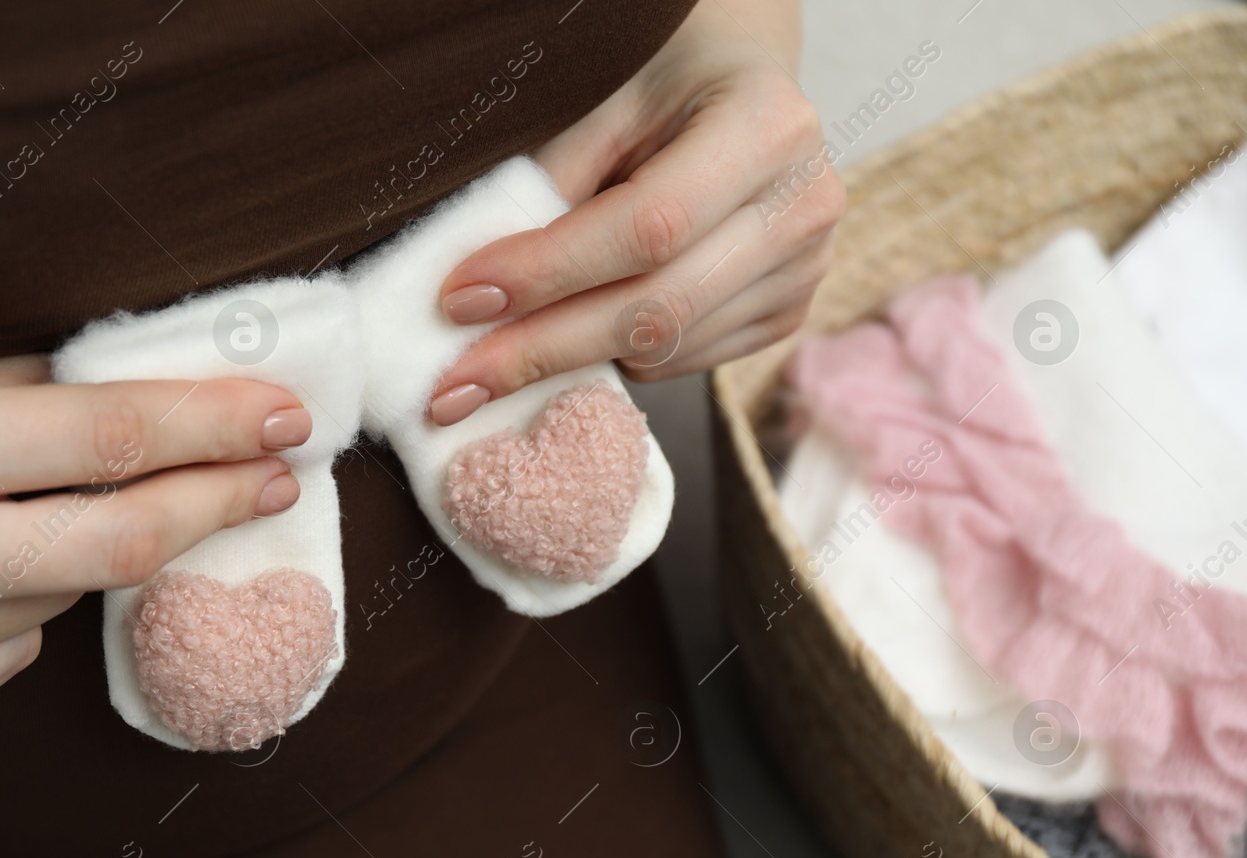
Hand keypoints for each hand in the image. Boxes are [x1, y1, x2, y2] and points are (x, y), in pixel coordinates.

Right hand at [0, 341, 308, 736]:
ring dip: (79, 552)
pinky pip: (7, 656)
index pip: (111, 439)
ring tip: (6, 511)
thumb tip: (159, 403)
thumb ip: (24, 394)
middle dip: (218, 502)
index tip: (286, 417)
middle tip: (275, 476)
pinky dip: (12, 610)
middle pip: (121, 542)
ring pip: (63, 601)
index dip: (217, 427)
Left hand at [428, 0, 843, 424]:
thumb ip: (552, 179)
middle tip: (452, 383)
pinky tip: (561, 340)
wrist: (743, 83)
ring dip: (562, 366)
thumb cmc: (665, 76)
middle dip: (540, 350)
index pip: (648, 227)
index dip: (549, 272)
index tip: (460, 298)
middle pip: (657, 308)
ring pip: (663, 349)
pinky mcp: (784, 314)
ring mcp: (803, 270)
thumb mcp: (604, 94)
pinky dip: (609, 360)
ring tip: (482, 372)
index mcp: (767, 128)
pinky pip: (679, 362)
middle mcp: (801, 206)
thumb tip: (480, 286)